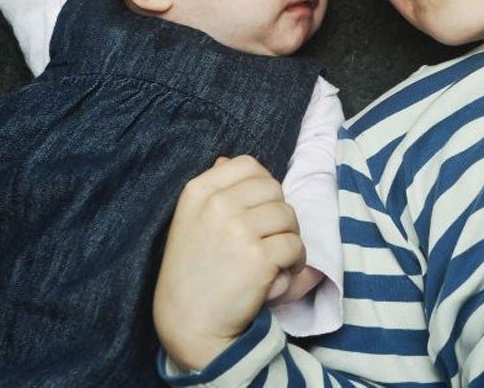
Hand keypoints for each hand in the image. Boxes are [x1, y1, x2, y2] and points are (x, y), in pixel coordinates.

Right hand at [153, 156, 304, 372]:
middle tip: (269, 238)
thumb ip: (212, 190)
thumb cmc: (192, 272)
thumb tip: (226, 159)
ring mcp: (236, 230)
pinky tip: (280, 274)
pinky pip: (295, 245)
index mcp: (197, 192)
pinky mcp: (257, 257)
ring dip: (289, 237)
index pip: (248, 165)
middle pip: (274, 189)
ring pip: (288, 215)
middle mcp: (216, 205)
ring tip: (275, 257)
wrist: (188, 324)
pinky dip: (295, 261)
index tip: (259, 209)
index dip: (263, 185)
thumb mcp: (189, 222)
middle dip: (278, 213)